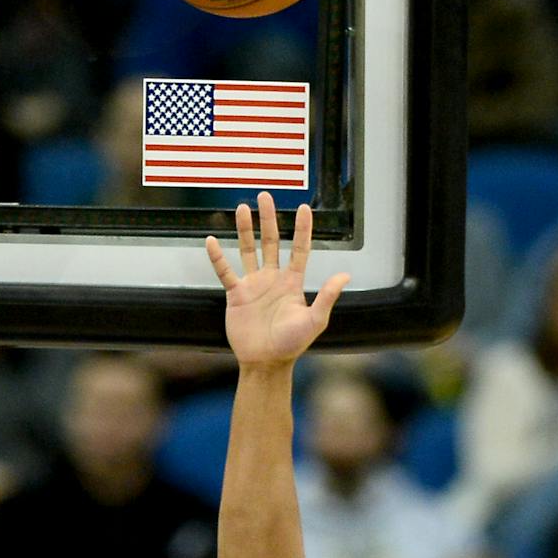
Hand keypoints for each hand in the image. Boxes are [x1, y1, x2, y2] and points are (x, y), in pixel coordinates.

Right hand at [205, 193, 349, 368]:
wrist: (265, 362)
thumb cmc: (292, 344)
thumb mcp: (315, 321)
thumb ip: (327, 297)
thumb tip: (345, 275)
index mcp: (293, 283)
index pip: (299, 249)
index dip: (302, 229)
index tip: (303, 208)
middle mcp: (273, 279)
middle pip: (271, 241)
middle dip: (269, 219)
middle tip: (265, 195)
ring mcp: (253, 285)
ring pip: (248, 250)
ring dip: (244, 229)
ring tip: (241, 208)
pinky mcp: (236, 295)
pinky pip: (225, 271)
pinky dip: (218, 257)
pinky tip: (212, 241)